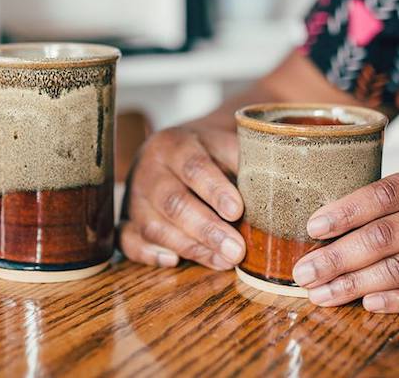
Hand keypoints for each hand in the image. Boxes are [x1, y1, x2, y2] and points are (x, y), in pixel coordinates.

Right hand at [119, 125, 245, 269]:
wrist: (176, 150)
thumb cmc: (210, 154)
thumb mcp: (227, 146)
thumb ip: (247, 165)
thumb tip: (280, 193)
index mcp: (174, 144)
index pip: (193, 166)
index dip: (215, 189)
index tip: (237, 211)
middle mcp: (149, 169)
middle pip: (172, 201)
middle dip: (206, 229)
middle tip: (237, 251)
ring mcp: (134, 196)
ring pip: (153, 225)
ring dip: (189, 247)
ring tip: (223, 261)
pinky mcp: (125, 219)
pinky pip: (128, 240)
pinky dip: (148, 254)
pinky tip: (173, 261)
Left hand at [293, 174, 398, 311]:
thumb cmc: (391, 215)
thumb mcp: (384, 202)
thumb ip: (359, 208)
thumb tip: (306, 227)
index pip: (380, 196)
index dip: (346, 211)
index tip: (312, 228)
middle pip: (380, 237)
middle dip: (337, 258)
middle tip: (303, 273)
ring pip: (396, 268)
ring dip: (354, 284)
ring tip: (319, 294)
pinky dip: (392, 299)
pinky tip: (366, 303)